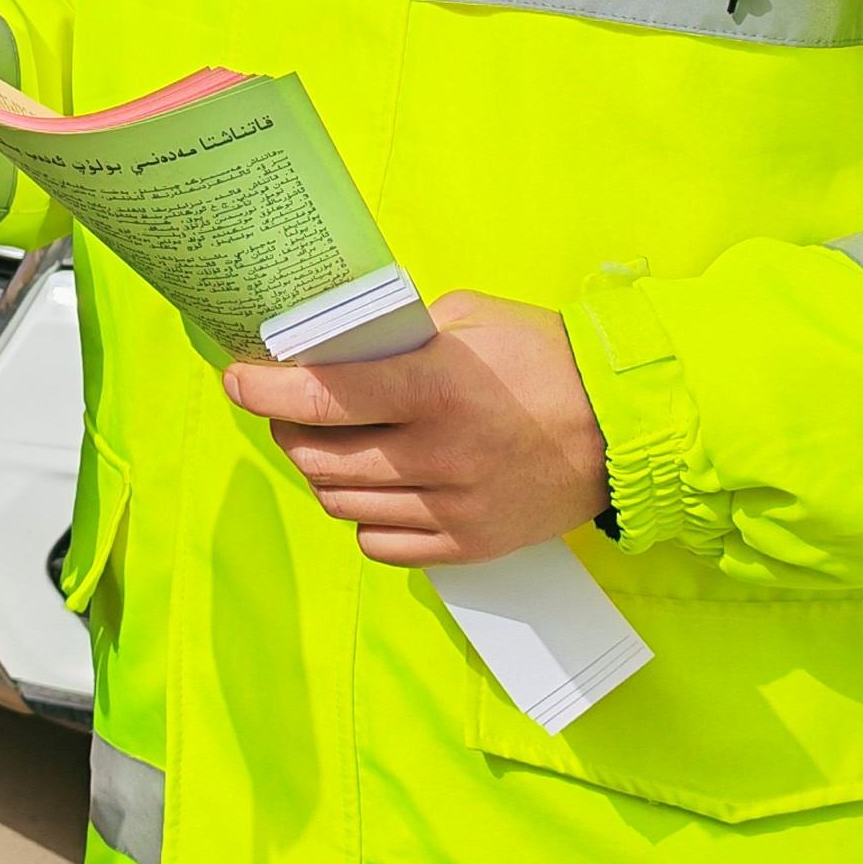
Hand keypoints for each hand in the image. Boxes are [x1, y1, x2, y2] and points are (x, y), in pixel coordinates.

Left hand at [222, 291, 607, 565]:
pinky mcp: (470, 545)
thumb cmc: (546, 358)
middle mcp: (439, 453)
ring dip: (320, 473)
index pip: (322, 397)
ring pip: (343, 503)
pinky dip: (363, 517)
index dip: (264, 390)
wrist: (626, 427)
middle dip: (286, 432)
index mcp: (436, 387)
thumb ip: (400, 335)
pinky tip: (375, 488)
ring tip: (330, 447)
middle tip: (288, 411)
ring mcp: (454, 506)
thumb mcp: (470, 318)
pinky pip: (382, 545)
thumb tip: (336, 349)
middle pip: (319, 458)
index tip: (237, 380)